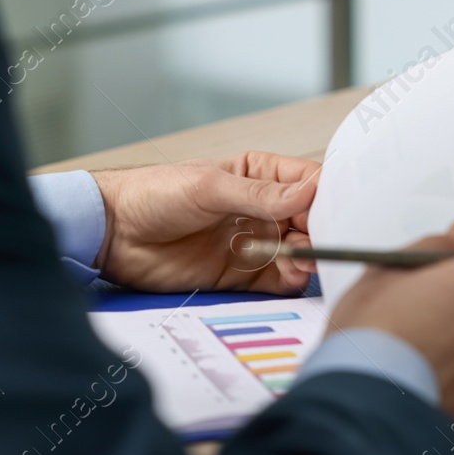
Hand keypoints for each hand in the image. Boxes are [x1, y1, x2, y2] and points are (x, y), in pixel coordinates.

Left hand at [89, 152, 319, 293]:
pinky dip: (292, 279)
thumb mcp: (209, 187)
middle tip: (325, 240)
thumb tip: (309, 192)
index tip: (340, 207)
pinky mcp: (242, 276)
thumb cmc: (154, 194)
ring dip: (309, 256)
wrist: (113, 233)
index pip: (307, 182)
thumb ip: (260, 194)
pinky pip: (279, 279)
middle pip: (310, 220)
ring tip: (305, 259)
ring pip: (300, 251)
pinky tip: (293, 274)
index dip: (326, 195)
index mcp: (259, 175)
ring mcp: (254, 243)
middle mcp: (262, 209)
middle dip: (322, 230)